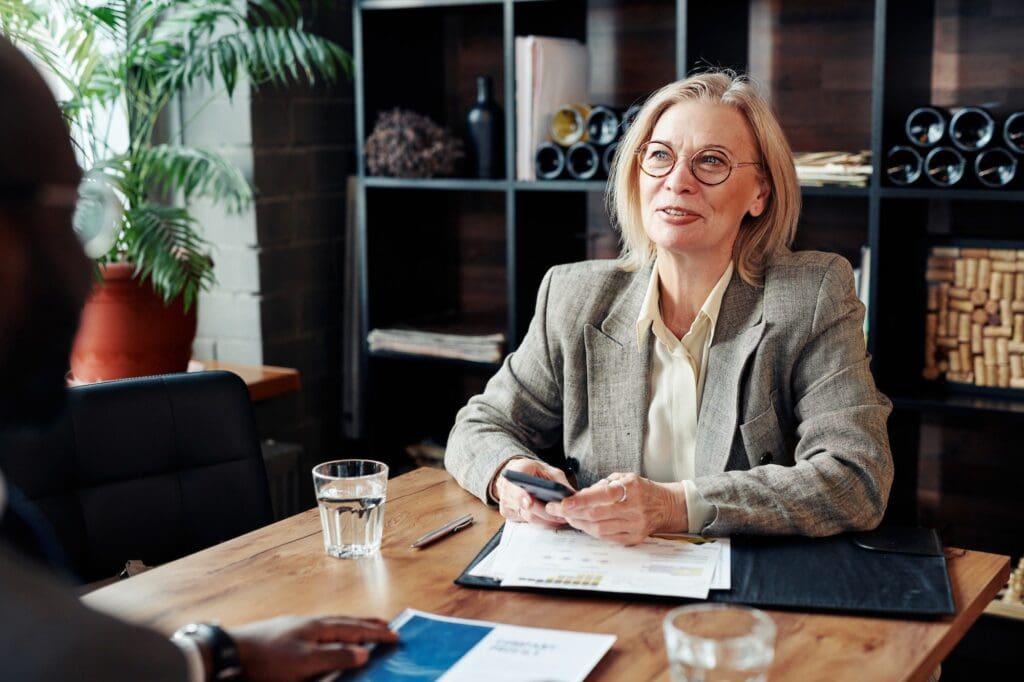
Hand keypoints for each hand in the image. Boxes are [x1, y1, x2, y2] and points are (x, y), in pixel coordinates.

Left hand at [229, 615, 397, 680]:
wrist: (230, 652)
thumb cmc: (268, 659)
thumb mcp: (305, 663)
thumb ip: (335, 657)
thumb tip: (364, 652)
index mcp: (319, 628)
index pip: (355, 629)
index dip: (376, 633)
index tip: (396, 634)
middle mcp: (311, 624)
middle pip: (346, 622)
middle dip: (367, 624)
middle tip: (386, 624)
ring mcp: (297, 627)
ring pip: (333, 625)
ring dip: (351, 627)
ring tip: (362, 628)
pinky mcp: (286, 635)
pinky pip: (320, 630)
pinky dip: (334, 632)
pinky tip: (328, 637)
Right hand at [494, 457, 574, 527]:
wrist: (518, 473)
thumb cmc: (534, 471)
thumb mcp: (548, 470)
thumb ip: (558, 482)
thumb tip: (572, 496)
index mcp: (516, 473)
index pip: (516, 487)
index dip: (522, 496)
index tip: (531, 501)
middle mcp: (507, 489)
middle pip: (526, 508)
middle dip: (546, 513)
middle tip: (562, 516)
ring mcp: (506, 503)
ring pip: (528, 517)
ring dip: (546, 519)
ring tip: (561, 518)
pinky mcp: (509, 513)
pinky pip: (526, 521)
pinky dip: (540, 521)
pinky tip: (551, 518)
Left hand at [545, 473, 686, 544]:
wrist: (666, 506)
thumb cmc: (641, 489)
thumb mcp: (624, 478)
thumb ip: (602, 486)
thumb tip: (579, 495)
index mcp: (630, 488)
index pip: (600, 496)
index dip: (579, 501)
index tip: (562, 503)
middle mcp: (633, 508)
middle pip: (596, 515)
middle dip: (572, 513)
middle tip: (556, 510)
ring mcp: (635, 525)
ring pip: (599, 529)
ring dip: (579, 524)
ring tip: (567, 517)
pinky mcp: (634, 538)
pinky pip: (607, 538)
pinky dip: (592, 532)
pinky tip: (583, 525)